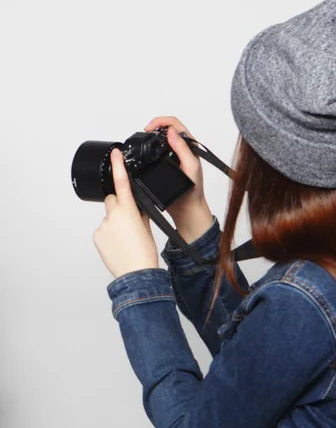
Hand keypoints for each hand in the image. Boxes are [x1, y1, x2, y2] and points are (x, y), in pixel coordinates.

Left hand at [93, 149, 158, 278]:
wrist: (136, 273)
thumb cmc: (144, 253)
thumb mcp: (147, 228)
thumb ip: (140, 212)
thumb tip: (136, 207)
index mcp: (128, 210)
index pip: (122, 182)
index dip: (118, 166)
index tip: (115, 154)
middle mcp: (113, 215)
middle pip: (114, 200)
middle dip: (120, 206)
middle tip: (130, 222)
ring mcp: (103, 226)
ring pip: (109, 217)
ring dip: (116, 224)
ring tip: (126, 239)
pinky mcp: (97, 236)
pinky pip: (104, 230)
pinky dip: (110, 235)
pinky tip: (118, 245)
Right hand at [144, 116, 205, 215]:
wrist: (187, 208)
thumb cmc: (194, 191)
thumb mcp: (190, 167)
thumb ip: (183, 148)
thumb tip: (172, 132)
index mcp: (190, 146)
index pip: (175, 124)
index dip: (161, 122)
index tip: (150, 128)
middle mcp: (182, 148)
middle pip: (166, 128)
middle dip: (154, 126)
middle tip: (145, 132)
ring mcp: (174, 155)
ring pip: (161, 138)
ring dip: (152, 136)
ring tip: (144, 140)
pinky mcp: (167, 163)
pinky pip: (157, 150)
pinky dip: (150, 148)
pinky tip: (146, 152)